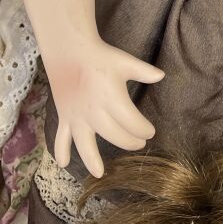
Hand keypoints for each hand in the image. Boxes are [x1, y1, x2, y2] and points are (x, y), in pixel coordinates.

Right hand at [43, 37, 164, 177]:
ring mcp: (76, 115)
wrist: (70, 50)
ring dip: (91, 159)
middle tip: (139, 143)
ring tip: (99, 174)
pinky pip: (60, 136)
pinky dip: (60, 150)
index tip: (150, 131)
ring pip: (84, 143)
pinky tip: (63, 163)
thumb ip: (144, 71)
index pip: (131, 122)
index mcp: (111, 98)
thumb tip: (162, 76)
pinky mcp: (64, 115)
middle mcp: (93, 111)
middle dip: (129, 142)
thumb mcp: (125, 61)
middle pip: (114, 135)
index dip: (143, 129)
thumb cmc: (101, 56)